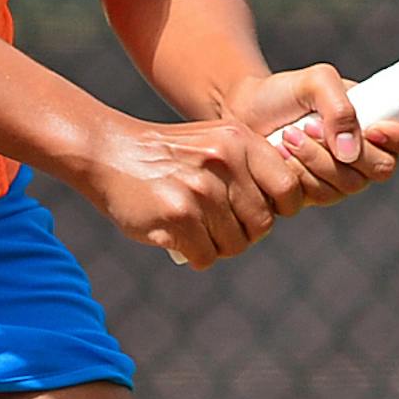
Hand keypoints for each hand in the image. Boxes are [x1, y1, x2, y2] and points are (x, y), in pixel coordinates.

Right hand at [79, 114, 305, 268]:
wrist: (110, 152)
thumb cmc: (170, 155)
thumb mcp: (216, 142)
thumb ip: (251, 167)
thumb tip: (287, 206)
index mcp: (240, 142)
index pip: (288, 188)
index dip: (279, 209)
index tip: (258, 211)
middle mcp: (224, 163)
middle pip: (262, 225)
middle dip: (244, 233)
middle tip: (220, 226)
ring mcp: (201, 191)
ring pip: (234, 244)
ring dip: (217, 245)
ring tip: (197, 228)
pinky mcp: (178, 217)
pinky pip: (206, 256)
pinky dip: (195, 254)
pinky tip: (179, 236)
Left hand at [224, 64, 398, 206]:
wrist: (244, 111)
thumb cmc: (286, 92)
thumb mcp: (316, 80)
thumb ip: (339, 105)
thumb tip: (350, 150)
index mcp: (383, 122)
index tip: (373, 127)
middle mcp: (370, 154)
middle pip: (383, 169)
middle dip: (344, 148)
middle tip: (309, 126)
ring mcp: (345, 178)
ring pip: (349, 185)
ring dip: (315, 159)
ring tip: (289, 135)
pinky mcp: (316, 194)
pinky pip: (320, 196)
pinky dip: (297, 173)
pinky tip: (279, 154)